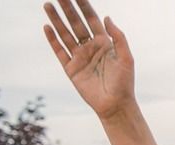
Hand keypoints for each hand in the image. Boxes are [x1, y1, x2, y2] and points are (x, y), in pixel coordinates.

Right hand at [43, 0, 135, 119]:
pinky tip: (47, 27)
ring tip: (48, 5)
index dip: (84, 6)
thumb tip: (106, 17)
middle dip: (68, 9)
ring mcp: (80, 57)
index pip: (92, 20)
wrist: (115, 105)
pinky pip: (60, 51)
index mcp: (105, 43)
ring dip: (57, 20)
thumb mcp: (126, 58)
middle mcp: (90, 47)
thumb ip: (119, 37)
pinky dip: (53, 39)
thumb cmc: (124, 83)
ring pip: (65, 34)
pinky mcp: (71, 68)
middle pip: (76, 23)